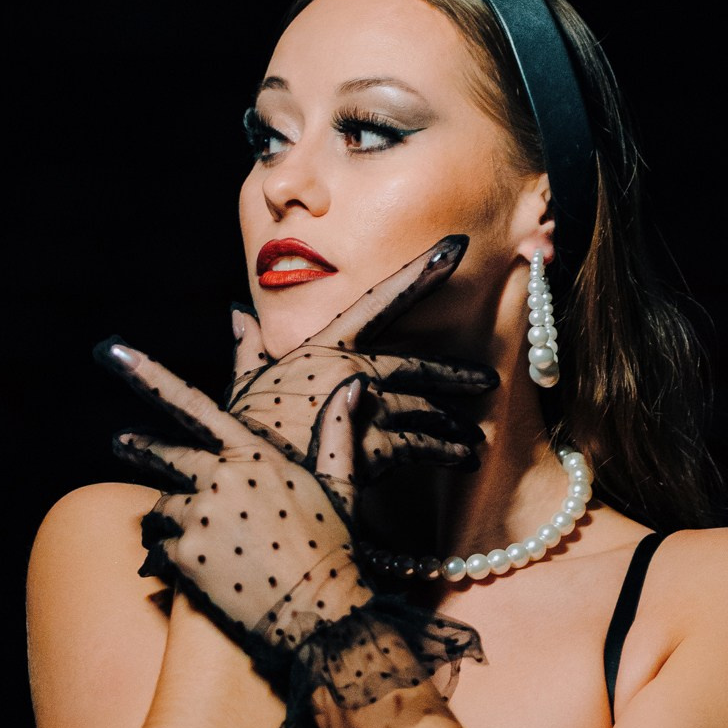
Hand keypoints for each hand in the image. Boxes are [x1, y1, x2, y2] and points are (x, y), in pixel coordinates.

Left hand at [98, 341, 480, 727]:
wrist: (322, 612)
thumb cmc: (332, 546)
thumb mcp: (339, 483)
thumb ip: (337, 430)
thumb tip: (353, 385)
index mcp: (254, 454)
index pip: (192, 404)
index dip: (149, 374)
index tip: (112, 350)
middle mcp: (220, 477)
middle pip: (164, 454)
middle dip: (138, 447)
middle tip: (120, 442)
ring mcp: (199, 517)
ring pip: (160, 509)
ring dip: (165, 521)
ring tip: (174, 535)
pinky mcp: (185, 557)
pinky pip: (158, 551)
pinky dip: (164, 559)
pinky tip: (179, 570)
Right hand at [227, 235, 495, 483]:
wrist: (246, 479)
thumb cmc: (244, 431)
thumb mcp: (245, 384)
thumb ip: (248, 347)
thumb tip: (238, 315)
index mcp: (324, 347)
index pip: (380, 299)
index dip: (420, 272)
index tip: (457, 248)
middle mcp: (351, 369)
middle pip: (417, 364)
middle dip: (456, 373)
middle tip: (489, 379)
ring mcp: (366, 407)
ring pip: (424, 407)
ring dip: (453, 423)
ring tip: (474, 437)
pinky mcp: (374, 446)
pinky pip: (420, 445)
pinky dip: (446, 450)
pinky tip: (465, 457)